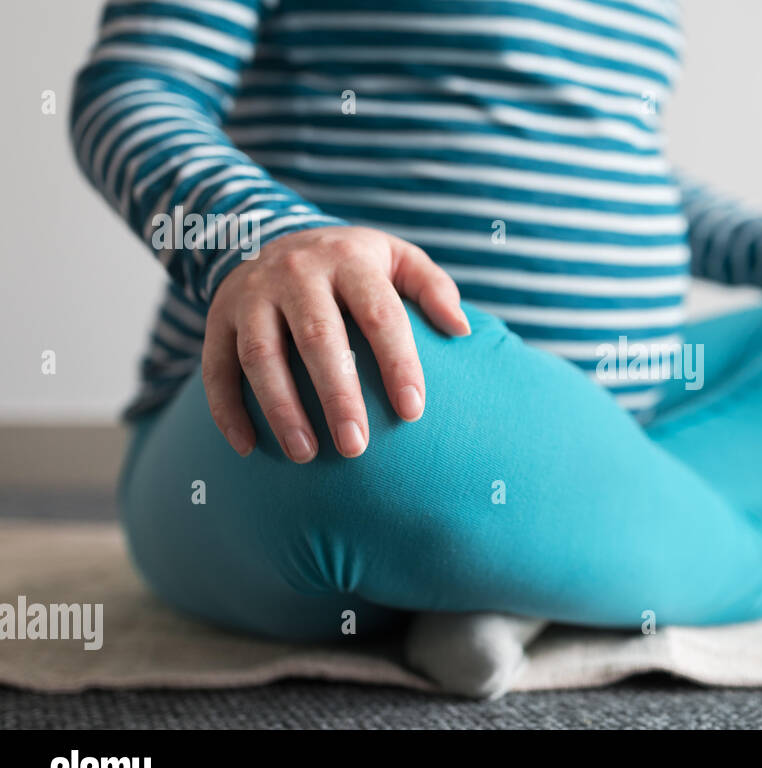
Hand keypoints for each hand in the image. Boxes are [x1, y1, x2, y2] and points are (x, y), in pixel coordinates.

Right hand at [202, 226, 470, 462]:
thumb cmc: (355, 265)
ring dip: (281, 409)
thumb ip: (433, 287)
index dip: (397, 364)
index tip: (413, 412)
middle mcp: (295, 273)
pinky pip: (216, 366)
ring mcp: (251, 294)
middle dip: (337, 396)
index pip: (380, 314)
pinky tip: (247, 448)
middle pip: (318, 338)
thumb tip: (462, 329)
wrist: (278, 234)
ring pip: (261, 356)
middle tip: (356, 448)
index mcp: (349, 260)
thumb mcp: (397, 257)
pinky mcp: (217, 317)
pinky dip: (226, 410)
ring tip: (306, 455)